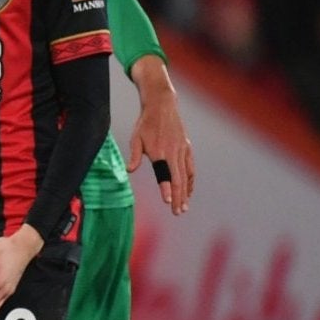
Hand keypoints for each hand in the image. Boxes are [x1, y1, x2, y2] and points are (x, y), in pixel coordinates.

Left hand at [125, 65, 193, 214]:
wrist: (162, 107)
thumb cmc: (145, 124)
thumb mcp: (136, 139)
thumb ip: (134, 155)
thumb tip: (129, 170)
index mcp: (160, 152)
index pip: (164, 174)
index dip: (166, 189)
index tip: (168, 202)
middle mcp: (173, 153)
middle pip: (178, 179)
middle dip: (178, 197)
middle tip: (177, 212)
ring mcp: (183, 151)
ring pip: (186, 176)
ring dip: (186, 193)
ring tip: (184, 207)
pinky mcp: (187, 148)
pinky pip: (190, 168)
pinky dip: (190, 181)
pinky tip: (188, 191)